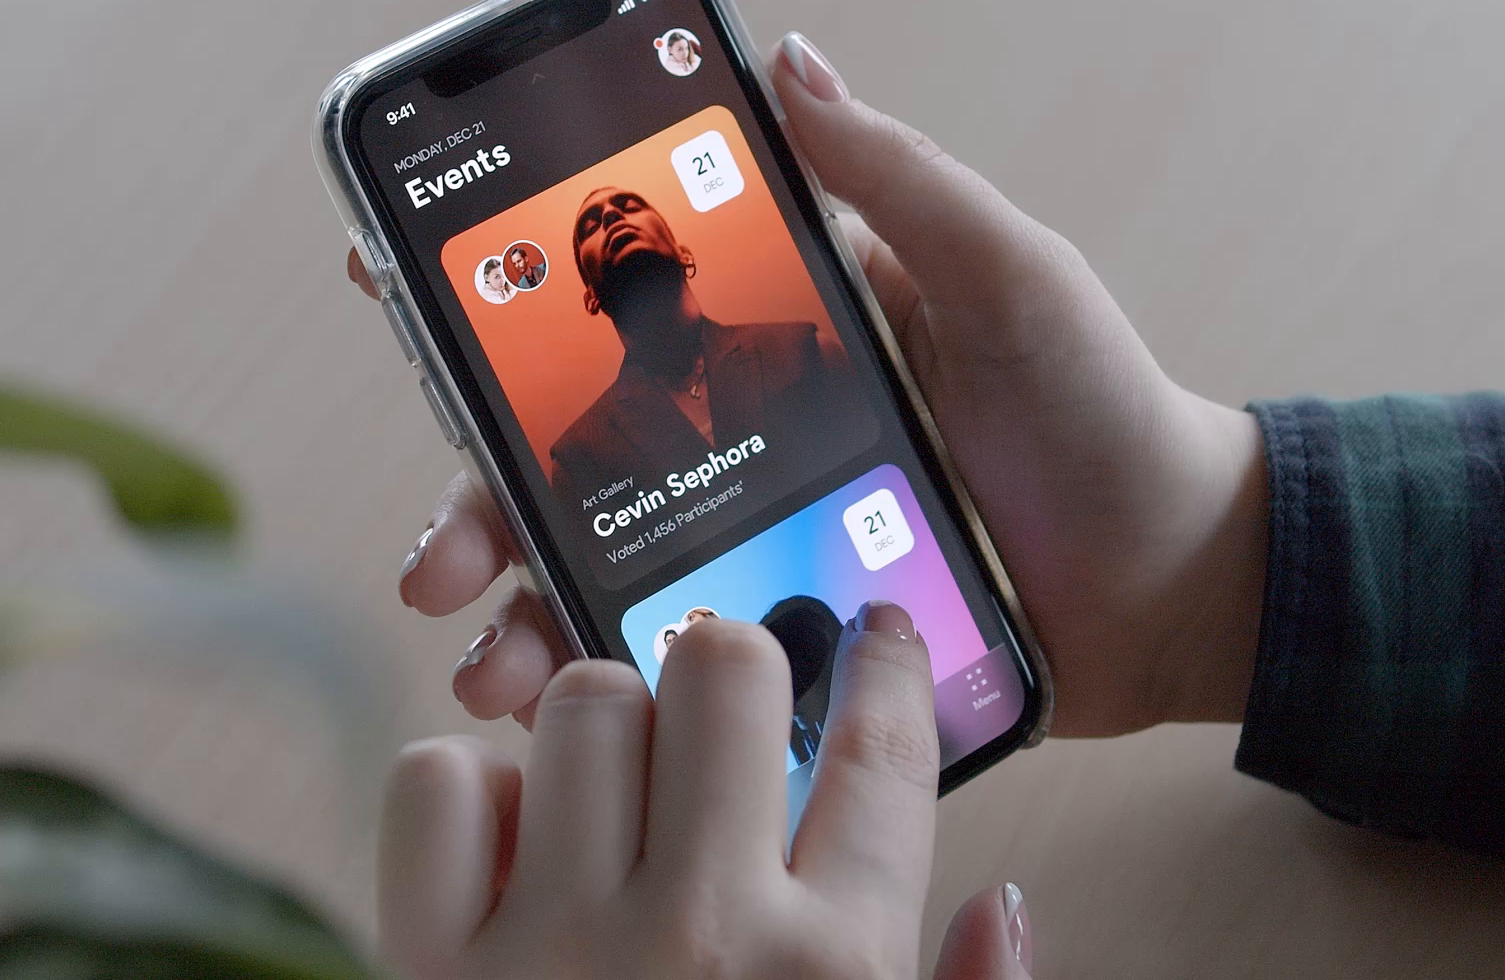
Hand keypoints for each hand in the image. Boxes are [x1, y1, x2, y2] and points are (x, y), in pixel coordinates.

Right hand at [356, 32, 1267, 734]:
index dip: (503, 300)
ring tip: (483, 657)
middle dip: (480, 497)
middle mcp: (748, 435)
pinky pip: (681, 660)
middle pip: (575, 458)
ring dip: (522, 609)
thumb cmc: (1097, 410)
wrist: (1171, 580)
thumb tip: (789, 58)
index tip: (391, 281)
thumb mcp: (1004, 272)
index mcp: (779, 337)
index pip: (616, 310)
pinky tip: (566, 714)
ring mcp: (765, 543)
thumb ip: (897, 178)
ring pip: (606, 570)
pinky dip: (613, 686)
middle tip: (435, 553)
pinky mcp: (795, 638)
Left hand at [378, 604, 1033, 978]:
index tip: (876, 627)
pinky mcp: (433, 969)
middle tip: (725, 711)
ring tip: (618, 793)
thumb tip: (1005, 906)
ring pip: (582, 700)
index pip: (883, 756)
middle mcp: (700, 933)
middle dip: (732, 670)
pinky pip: (437, 782)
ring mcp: (557, 946)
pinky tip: (516, 849)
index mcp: (835, 971)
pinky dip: (469, 794)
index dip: (887, 665)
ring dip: (604, 726)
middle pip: (723, 671)